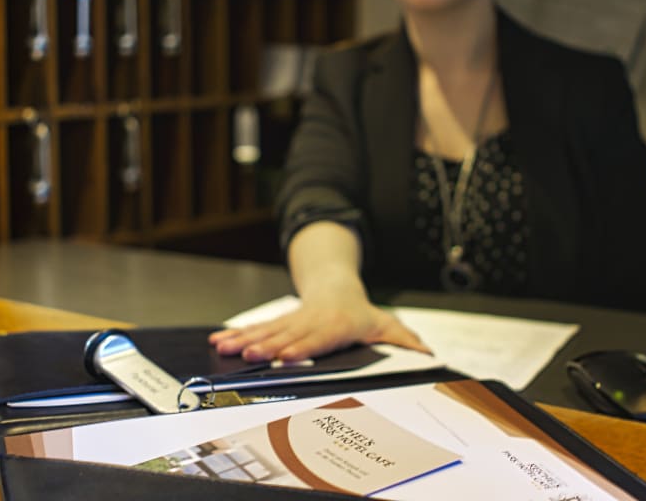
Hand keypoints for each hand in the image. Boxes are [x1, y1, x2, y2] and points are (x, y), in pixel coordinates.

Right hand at [208, 300, 428, 362]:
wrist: (337, 288)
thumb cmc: (363, 315)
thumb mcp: (387, 327)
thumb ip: (405, 342)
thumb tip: (427, 356)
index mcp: (338, 325)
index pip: (319, 339)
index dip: (303, 348)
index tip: (287, 358)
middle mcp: (311, 322)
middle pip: (287, 336)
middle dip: (266, 347)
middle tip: (248, 357)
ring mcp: (292, 321)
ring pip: (266, 331)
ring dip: (244, 340)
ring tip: (224, 348)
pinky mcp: (278, 322)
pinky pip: (256, 328)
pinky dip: (237, 334)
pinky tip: (219, 340)